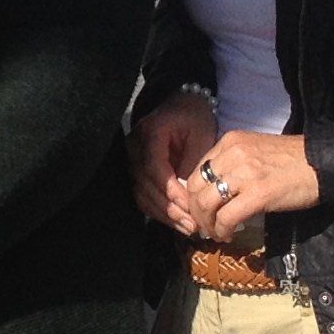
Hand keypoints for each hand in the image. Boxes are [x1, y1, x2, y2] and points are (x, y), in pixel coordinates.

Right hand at [134, 98, 222, 233]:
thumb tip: (192, 194)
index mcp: (150, 133)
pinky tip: (179, 223)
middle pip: (145, 186)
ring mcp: (132, 162)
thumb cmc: (194, 116)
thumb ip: (195, 161)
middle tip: (194, 224)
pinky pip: (144, 198)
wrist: (180, 105)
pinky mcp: (137, 174)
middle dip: (170, 208)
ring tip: (189, 228)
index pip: (154, 167)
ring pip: (142, 196)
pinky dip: (161, 213)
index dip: (170, 189)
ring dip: (165, 215)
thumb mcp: (201, 133)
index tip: (189, 205)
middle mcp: (134, 148)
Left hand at [193, 131, 321, 238]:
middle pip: (196, 189)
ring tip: (218, 233)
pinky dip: (223, 230)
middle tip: (206, 227)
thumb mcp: (255, 153)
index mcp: (230, 142)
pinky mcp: (259, 194)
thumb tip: (212, 192)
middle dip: (197, 213)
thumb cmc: (292, 161)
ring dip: (208, 225)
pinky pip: (227, 217)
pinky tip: (229, 235)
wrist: (324, 163)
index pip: (197, 172)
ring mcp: (245, 173)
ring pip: (207, 204)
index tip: (202, 212)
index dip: (194, 197)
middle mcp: (233, 154)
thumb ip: (232, 166)